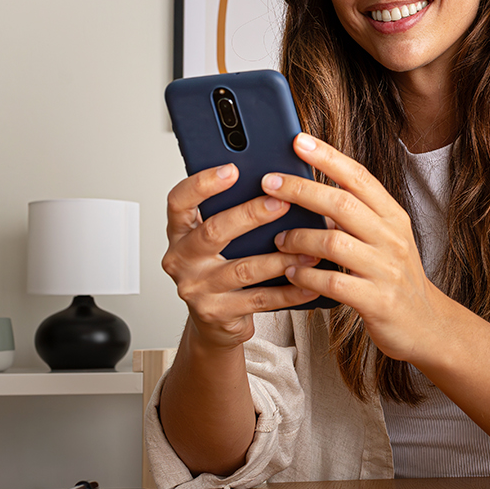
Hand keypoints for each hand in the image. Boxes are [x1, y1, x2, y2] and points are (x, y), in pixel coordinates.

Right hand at [161, 164, 320, 350]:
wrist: (214, 319)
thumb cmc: (222, 266)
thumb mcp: (220, 236)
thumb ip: (234, 210)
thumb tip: (280, 182)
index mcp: (179, 231)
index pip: (179, 201)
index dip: (202, 183)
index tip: (232, 169)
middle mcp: (181, 259)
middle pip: (213, 232)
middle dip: (250, 215)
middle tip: (282, 202)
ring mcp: (196, 289)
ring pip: (242, 269)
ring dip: (279, 258)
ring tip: (309, 248)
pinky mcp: (216, 313)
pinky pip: (259, 300)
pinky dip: (288, 291)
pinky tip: (310, 282)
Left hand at [264, 133, 450, 362]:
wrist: (426, 325)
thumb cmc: (394, 278)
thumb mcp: (384, 239)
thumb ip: (354, 217)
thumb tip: (309, 191)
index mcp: (393, 217)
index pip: (359, 177)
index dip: (328, 156)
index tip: (298, 140)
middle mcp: (392, 238)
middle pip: (342, 203)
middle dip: (301, 189)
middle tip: (269, 183)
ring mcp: (386, 270)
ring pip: (334, 242)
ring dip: (298, 238)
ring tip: (278, 239)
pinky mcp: (377, 301)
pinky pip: (333, 283)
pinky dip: (306, 276)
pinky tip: (292, 273)